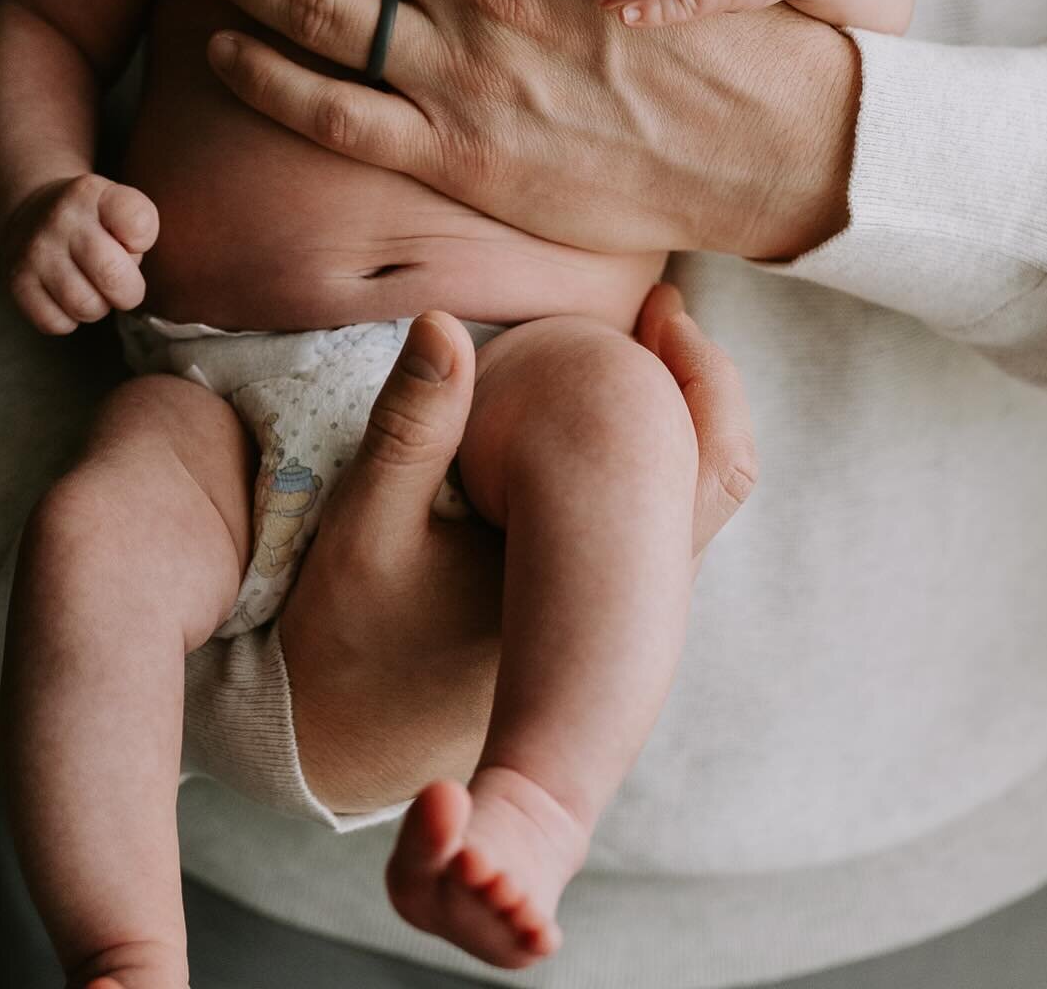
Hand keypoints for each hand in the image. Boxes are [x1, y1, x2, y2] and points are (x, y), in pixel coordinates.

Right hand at [2, 174, 157, 334]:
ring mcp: (35, 252)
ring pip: (86, 307)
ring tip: (91, 286)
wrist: (32, 214)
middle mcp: (60, 219)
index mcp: (91, 193)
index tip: (129, 239)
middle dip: (128, 290)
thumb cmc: (92, 219)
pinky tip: (66, 296)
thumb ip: (138, 232)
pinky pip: (57, 323)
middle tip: (120, 281)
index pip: (139, 224)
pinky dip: (69, 319)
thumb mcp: (119, 204)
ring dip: (98, 306)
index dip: (143, 241)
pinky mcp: (17, 283)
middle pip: (113, 276)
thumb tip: (126, 281)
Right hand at [280, 290, 756, 811]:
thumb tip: (444, 322)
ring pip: (677, 504)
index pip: (702, 464)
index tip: (661, 303)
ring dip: (668, 418)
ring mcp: (601, 619)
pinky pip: (634, 524)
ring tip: (641, 339)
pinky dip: (633, 455)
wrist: (336, 742)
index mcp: (592, 579)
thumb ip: (412, 425)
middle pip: (710, 479)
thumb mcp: (367, 523)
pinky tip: (589, 412)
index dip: (696, 372)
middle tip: (663, 309)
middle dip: (696, 383)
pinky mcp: (571, 620)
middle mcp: (619, 607)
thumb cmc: (348, 633)